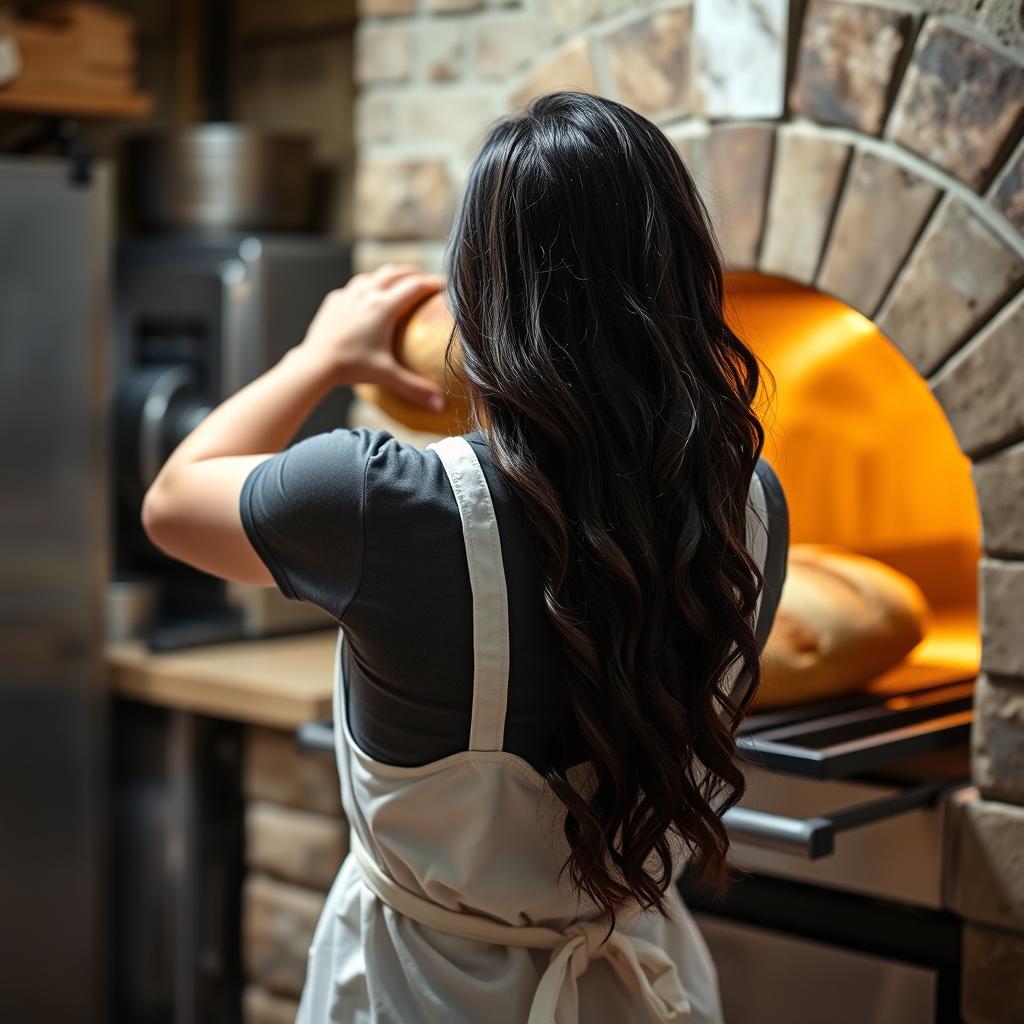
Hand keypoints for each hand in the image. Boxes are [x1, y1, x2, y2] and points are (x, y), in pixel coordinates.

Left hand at [298, 264, 447, 409]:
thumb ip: (416, 388)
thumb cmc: (352, 368)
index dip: (432, 283)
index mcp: (383, 306)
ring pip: (373, 275)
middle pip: (395, 273)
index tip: (444, 285)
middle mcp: (367, 294)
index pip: (415, 286)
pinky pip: (354, 287)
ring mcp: (348, 294)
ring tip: (397, 282)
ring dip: (389, 276)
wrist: (315, 363)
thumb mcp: (387, 376)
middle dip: (413, 272)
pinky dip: (367, 287)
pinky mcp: (334, 300)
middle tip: (425, 279)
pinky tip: (367, 296)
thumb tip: (442, 406)